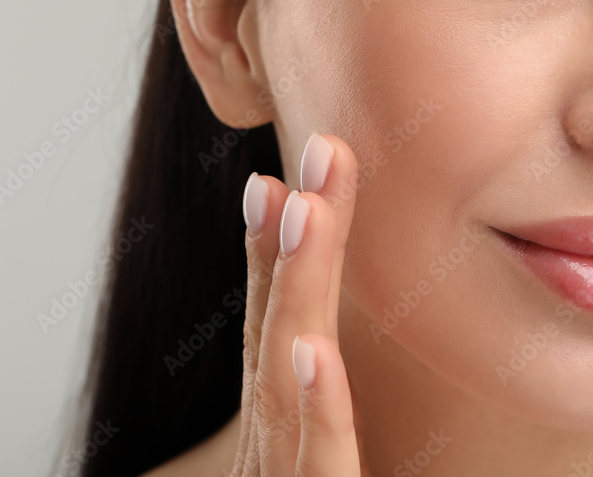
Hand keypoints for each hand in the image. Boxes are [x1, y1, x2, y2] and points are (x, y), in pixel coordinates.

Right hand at [230, 132, 367, 475]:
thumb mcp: (314, 474)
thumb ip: (320, 431)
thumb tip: (323, 367)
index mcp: (278, 429)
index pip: (274, 326)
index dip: (274, 251)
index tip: (283, 180)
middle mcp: (268, 444)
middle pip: (278, 328)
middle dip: (294, 234)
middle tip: (324, 147)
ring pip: (284, 377)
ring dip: (294, 288)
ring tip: (305, 208)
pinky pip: (316, 465)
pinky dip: (319, 408)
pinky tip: (316, 350)